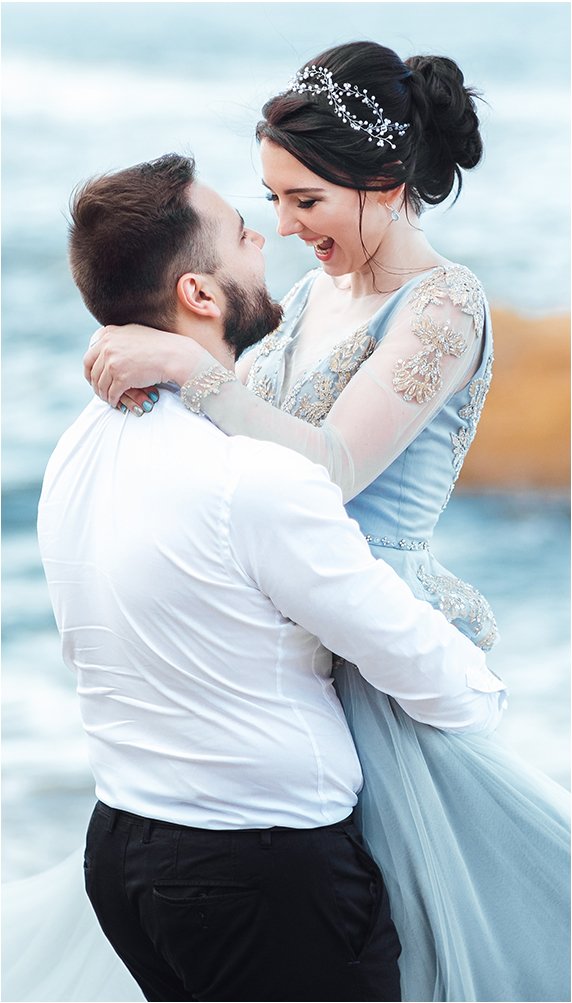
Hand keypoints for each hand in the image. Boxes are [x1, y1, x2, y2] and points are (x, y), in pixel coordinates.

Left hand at [83, 324, 203, 408]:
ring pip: (101, 385)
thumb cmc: (157, 344)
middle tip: (100, 391)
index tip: (92, 379)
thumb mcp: (131, 332)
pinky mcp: (122, 378)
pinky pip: (112, 394)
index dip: (89, 371)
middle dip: (95, 385)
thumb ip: (115, 337)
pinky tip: (116, 402)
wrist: (173, 354)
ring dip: (104, 395)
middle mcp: (107, 347)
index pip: (88, 357)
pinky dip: (113, 400)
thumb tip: (103, 341)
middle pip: (92, 373)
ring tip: (109, 398)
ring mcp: (113, 363)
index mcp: (107, 335)